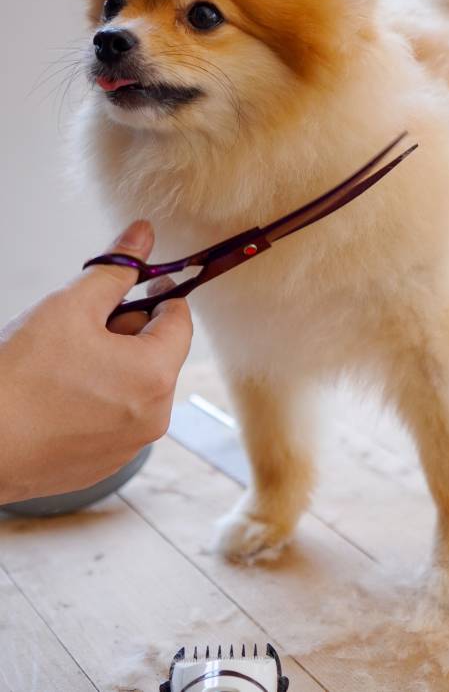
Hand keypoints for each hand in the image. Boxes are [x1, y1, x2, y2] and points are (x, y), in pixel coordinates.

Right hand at [0, 221, 192, 503]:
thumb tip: (142, 235)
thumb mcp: (71, 306)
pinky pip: (114, 416)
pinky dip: (96, 397)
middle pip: (157, 352)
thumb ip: (115, 269)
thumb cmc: (18, 378)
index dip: (158, 293)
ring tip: (64, 359)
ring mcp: (128, 446)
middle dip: (126, 329)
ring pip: (134, 384)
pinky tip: (58, 391)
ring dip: (111, 362)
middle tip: (82, 323)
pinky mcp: (103, 464)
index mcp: (155, 376)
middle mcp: (153, 417)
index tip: (135, 283)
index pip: (180, 319)